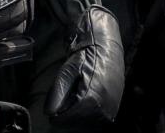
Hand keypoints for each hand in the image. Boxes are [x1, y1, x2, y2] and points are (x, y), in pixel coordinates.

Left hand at [45, 5, 124, 129]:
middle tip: (62, 103)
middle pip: (79, 121)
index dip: (58, 116)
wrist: (105, 43)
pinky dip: (90, 114)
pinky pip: (101, 117)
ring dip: (79, 115)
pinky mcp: (116, 104)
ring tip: (73, 100)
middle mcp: (104, 105)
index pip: (70, 117)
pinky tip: (84, 102)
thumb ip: (58, 92)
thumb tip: (48, 112)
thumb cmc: (86, 54)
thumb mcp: (68, 70)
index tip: (51, 112)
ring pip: (90, 121)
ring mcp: (112, 106)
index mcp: (91, 97)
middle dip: (68, 115)